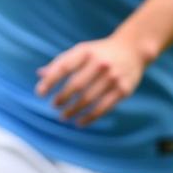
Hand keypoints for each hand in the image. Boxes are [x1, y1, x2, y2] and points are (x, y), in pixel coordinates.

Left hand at [35, 34, 149, 125]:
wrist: (133, 49)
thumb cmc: (99, 52)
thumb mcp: (81, 51)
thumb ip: (61, 62)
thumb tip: (40, 75)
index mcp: (85, 51)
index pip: (63, 67)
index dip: (50, 81)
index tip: (39, 93)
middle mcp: (99, 63)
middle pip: (76, 85)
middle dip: (62, 98)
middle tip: (53, 106)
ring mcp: (113, 77)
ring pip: (89, 99)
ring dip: (73, 110)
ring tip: (63, 116)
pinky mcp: (123, 90)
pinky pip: (103, 108)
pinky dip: (89, 117)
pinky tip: (79, 122)